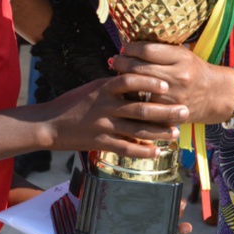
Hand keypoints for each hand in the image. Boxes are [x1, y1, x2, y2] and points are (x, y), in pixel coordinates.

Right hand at [40, 73, 188, 158]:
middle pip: (141, 107)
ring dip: (159, 132)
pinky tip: (156, 152)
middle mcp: (105, 105)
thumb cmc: (73, 103)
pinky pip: (125, 148)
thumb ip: (114, 86)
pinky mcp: (100, 142)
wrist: (49, 124)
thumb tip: (138, 81)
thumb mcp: (94, 88)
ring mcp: (103, 125)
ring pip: (137, 129)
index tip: (167, 84)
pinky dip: (142, 151)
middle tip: (184, 110)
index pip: (130, 80)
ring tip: (176, 132)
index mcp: (104, 87)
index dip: (150, 81)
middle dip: (166, 110)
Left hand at [111, 42, 233, 124]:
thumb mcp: (183, 54)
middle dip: (122, 63)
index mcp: (182, 58)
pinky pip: (144, 105)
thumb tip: (132, 46)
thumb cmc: (195, 70)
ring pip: (139, 88)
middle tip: (114, 60)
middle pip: (140, 68)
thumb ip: (161, 50)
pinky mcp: (169, 113)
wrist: (214, 96)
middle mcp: (178, 77)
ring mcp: (172, 97)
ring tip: (117, 74)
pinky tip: (125, 92)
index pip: (148, 50)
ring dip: (124, 80)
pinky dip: (132, 98)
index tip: (124, 47)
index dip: (131, 48)